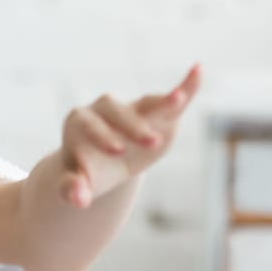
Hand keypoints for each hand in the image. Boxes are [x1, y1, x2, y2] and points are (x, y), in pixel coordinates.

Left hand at [59, 64, 201, 208]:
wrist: (103, 164)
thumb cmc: (86, 172)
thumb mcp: (75, 184)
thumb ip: (72, 190)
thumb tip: (79, 200)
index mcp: (79, 122)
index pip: (90, 124)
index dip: (104, 136)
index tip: (118, 151)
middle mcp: (104, 108)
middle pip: (117, 110)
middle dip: (134, 125)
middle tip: (151, 141)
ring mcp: (131, 108)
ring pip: (147, 101)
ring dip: (163, 102)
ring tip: (180, 99)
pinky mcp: (154, 111)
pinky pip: (170, 97)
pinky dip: (185, 86)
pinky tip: (199, 70)